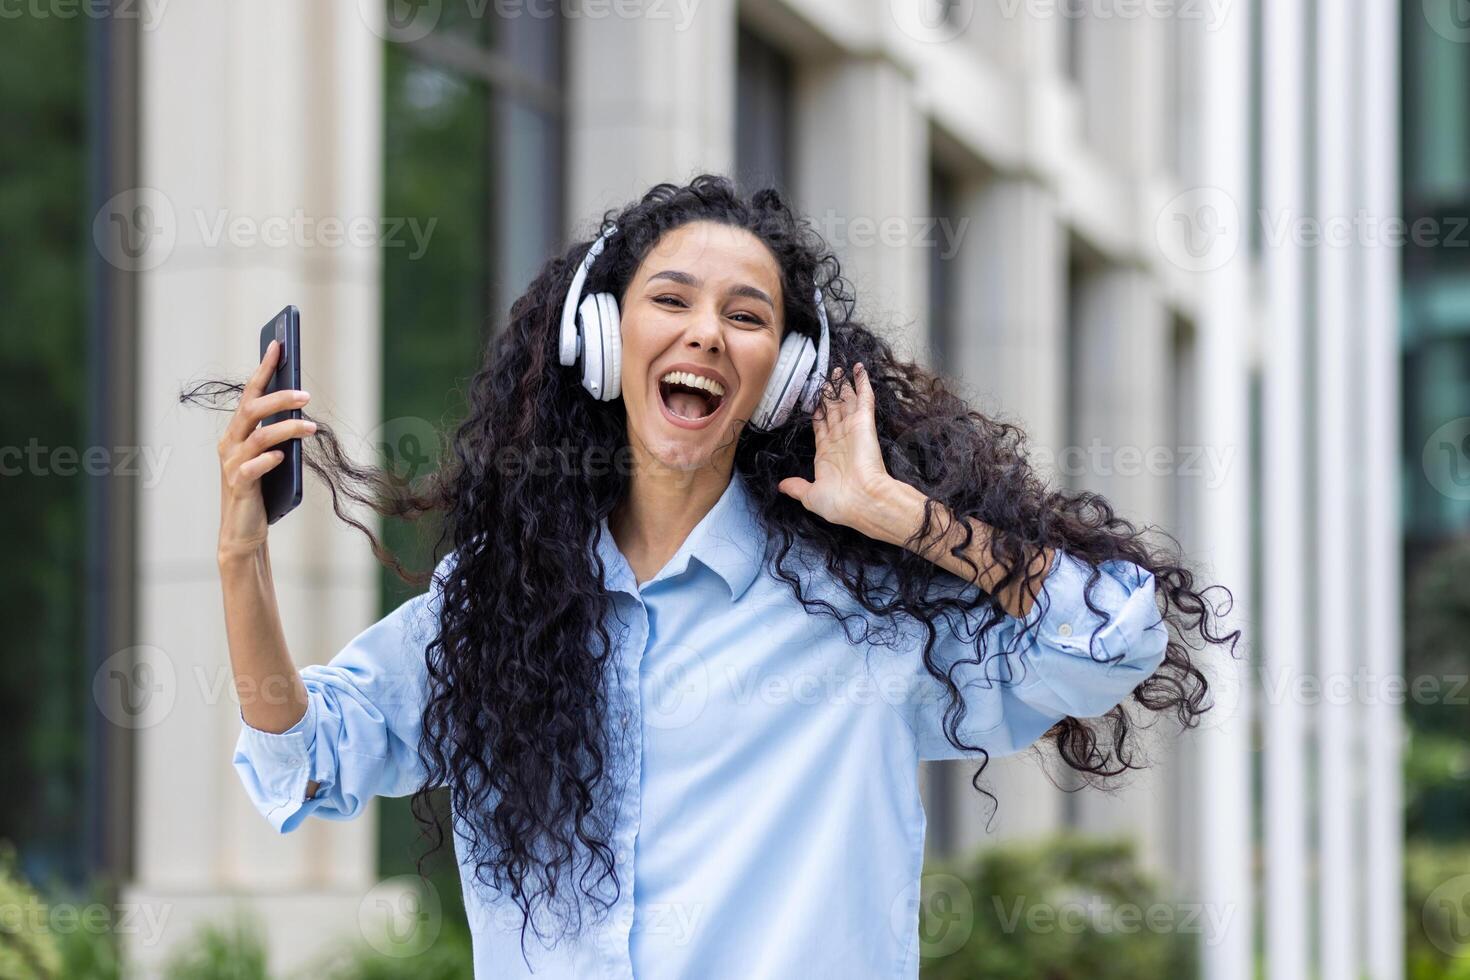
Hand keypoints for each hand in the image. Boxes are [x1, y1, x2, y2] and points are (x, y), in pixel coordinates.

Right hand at [216, 338, 315, 563]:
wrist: (243, 532)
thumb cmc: (261, 490)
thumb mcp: (270, 456)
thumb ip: (278, 435)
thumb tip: (301, 407)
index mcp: (237, 433)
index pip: (250, 394)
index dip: (264, 369)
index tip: (278, 345)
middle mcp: (230, 444)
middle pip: (251, 410)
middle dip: (279, 398)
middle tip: (306, 395)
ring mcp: (232, 465)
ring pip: (257, 437)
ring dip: (286, 428)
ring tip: (311, 427)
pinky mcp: (239, 487)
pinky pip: (251, 469)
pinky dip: (267, 460)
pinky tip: (283, 456)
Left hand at [777, 363, 896, 530]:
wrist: (864, 501)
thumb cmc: (840, 502)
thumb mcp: (810, 496)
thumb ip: (796, 487)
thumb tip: (781, 486)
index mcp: (826, 453)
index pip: (820, 425)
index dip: (817, 411)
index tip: (814, 399)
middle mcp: (839, 438)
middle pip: (833, 409)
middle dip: (829, 394)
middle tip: (826, 377)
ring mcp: (852, 428)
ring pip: (846, 400)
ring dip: (842, 384)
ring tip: (838, 369)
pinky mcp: (865, 422)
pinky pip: (864, 398)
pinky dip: (862, 383)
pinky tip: (859, 369)